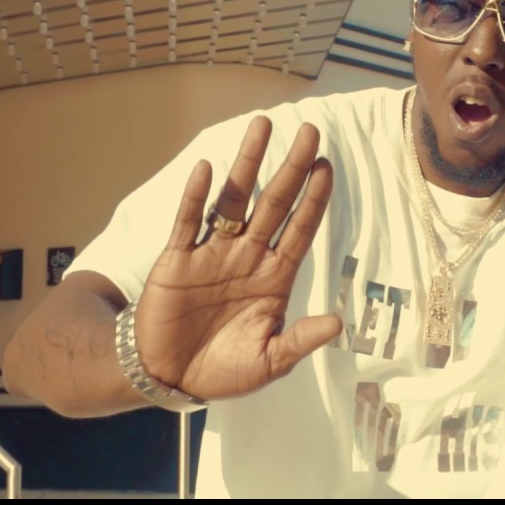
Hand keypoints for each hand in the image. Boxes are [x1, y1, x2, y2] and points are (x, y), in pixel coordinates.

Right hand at [132, 117, 340, 400]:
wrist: (167, 377)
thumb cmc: (223, 371)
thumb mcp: (268, 362)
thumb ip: (299, 341)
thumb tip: (337, 323)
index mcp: (274, 278)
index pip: (300, 229)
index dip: (314, 199)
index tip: (328, 167)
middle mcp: (247, 257)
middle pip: (274, 204)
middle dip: (292, 168)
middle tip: (310, 131)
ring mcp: (212, 254)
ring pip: (233, 200)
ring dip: (248, 165)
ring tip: (262, 126)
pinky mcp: (177, 261)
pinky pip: (187, 222)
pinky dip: (196, 196)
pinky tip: (207, 168)